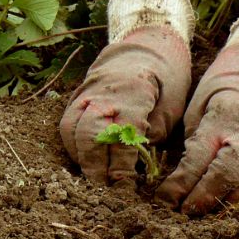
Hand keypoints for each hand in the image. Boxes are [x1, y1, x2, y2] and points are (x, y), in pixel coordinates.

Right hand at [60, 26, 191, 182]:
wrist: (143, 49)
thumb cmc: (164, 81)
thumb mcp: (171, 106)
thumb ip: (151, 135)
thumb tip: (133, 165)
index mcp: (132, 94)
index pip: (120, 136)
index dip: (120, 164)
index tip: (123, 184)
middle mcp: (103, 94)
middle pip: (89, 135)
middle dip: (95, 165)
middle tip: (102, 189)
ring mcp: (85, 96)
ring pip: (72, 131)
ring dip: (80, 158)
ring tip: (91, 178)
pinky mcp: (75, 100)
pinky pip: (67, 127)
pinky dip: (73, 147)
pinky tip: (84, 161)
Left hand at [156, 42, 238, 213]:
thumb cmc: (223, 86)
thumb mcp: (199, 105)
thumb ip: (195, 139)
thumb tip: (181, 177)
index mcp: (222, 118)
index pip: (199, 159)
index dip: (181, 183)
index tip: (165, 199)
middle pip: (228, 172)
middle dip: (204, 196)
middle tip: (186, 212)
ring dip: (229, 198)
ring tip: (208, 210)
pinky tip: (230, 197)